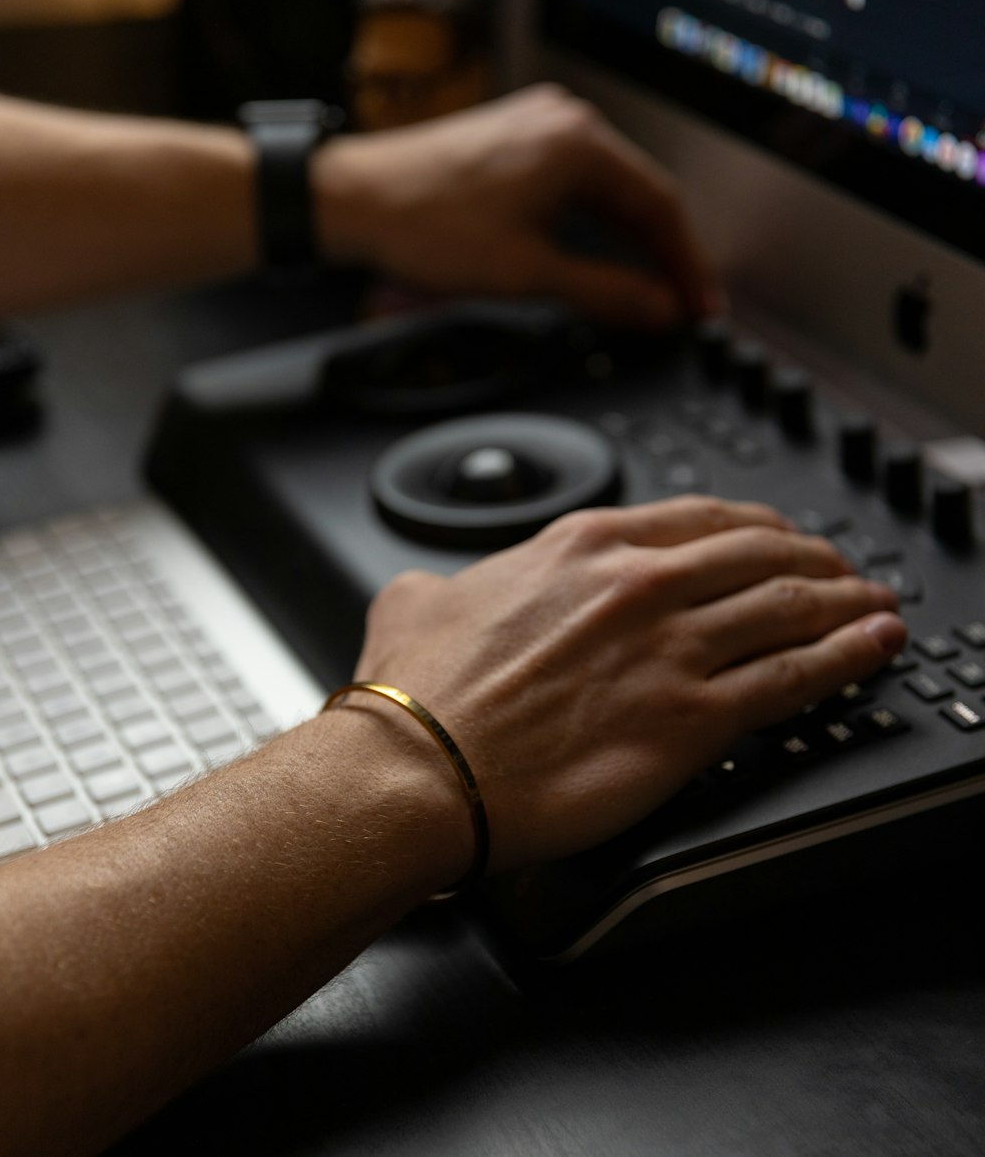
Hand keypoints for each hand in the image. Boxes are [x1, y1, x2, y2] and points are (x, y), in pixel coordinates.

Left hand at [315, 85, 723, 328]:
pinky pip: (575, 186)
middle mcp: (564, 122)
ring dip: (629, 241)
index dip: (687, 264)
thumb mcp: (528, 273)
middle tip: (683, 305)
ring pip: (606, 192)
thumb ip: (605, 292)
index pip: (660, 206)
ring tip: (649, 288)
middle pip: (638, 195)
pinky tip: (600, 255)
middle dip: (663, 254)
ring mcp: (536, 128)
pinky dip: (593, 225)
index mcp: (579, 143)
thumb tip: (659, 309)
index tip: (700, 305)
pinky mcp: (513, 143)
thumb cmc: (425, 225)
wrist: (352, 200)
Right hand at [354, 497, 906, 871]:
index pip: (699, 519)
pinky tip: (873, 650)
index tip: (776, 538)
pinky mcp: (690, 718)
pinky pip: (794, 678)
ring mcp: (670, 647)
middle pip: (760, 552)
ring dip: (846, 602)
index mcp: (581, 547)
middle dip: (814, 557)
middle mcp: (637, 584)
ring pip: (790, 606)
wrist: (419, 770)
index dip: (754, 527)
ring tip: (876, 605)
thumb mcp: (415, 601)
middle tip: (841, 569)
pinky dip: (846, 659)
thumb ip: (442, 581)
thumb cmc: (419, 697)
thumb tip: (435, 587)